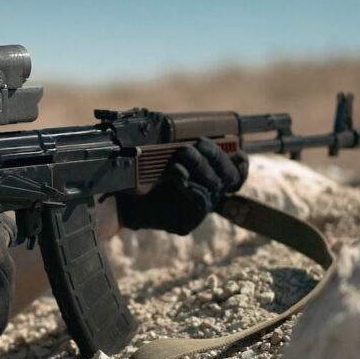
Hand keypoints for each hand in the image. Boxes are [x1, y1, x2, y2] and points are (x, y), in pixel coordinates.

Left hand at [116, 139, 247, 234]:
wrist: (119, 197)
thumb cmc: (143, 173)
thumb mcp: (167, 154)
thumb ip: (188, 146)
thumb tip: (204, 136)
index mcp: (208, 177)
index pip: (237, 172)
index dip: (240, 162)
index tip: (236, 149)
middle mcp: (208, 193)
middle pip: (230, 177)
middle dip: (216, 157)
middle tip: (193, 146)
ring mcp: (199, 209)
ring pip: (215, 186)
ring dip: (200, 167)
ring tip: (180, 156)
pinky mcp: (188, 222)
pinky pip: (201, 202)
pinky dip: (190, 185)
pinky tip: (177, 174)